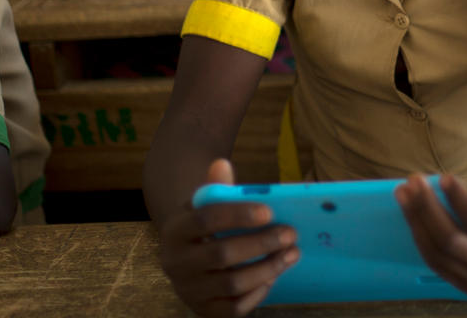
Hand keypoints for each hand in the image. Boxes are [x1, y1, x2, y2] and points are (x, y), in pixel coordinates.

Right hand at [157, 159, 299, 316]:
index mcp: (175, 231)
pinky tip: (274, 276)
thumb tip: (222, 164)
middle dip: (261, 243)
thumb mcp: (203, 205)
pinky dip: (258, 293)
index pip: (206, 219)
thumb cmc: (202, 226)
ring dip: (268, 268)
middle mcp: (176, 263)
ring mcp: (189, 291)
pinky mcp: (204, 311)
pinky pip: (235, 308)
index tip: (269, 211)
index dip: (238, 214)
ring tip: (292, 254)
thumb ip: (216, 187)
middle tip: (290, 233)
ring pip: (232, 283)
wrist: (183, 258)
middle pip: (221, 254)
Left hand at [396, 160, 466, 295]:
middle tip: (413, 180)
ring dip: (416, 222)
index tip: (443, 176)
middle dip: (427, 209)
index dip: (458, 199)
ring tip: (403, 193)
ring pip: (438, 256)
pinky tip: (411, 212)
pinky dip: (420, 237)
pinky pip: (436, 264)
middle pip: (453, 242)